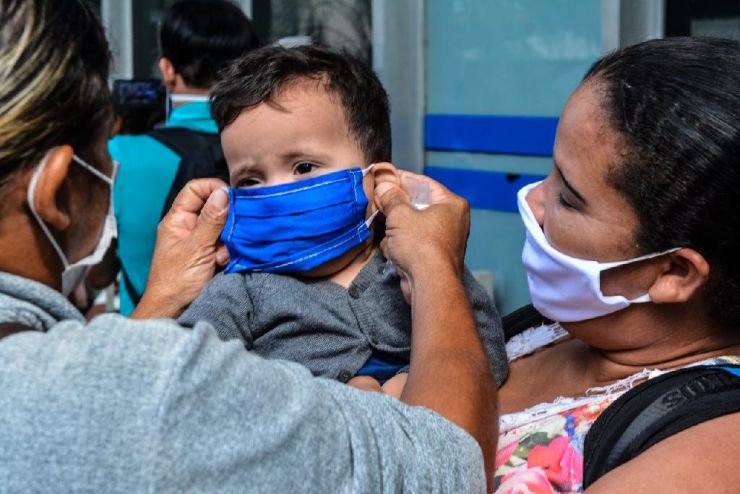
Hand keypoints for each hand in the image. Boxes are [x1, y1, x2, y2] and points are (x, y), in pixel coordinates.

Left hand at [132, 179, 229, 318]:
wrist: (173, 312)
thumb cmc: (175, 282)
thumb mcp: (195, 248)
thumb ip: (211, 220)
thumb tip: (224, 193)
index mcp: (178, 220)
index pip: (196, 190)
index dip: (213, 188)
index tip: (231, 197)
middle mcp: (190, 227)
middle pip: (214, 207)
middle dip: (227, 219)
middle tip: (232, 230)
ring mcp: (202, 242)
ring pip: (225, 227)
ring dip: (229, 239)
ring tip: (222, 255)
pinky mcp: (213, 256)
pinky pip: (229, 244)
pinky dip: (231, 251)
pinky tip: (224, 262)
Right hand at [374, 170, 469, 282]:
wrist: (430, 284)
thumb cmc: (422, 247)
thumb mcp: (400, 215)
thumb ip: (391, 197)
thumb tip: (385, 186)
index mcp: (451, 204)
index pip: (423, 183)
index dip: (401, 179)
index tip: (384, 178)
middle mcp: (452, 220)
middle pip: (417, 205)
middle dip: (396, 208)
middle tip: (380, 203)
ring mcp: (443, 240)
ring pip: (412, 226)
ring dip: (396, 231)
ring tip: (390, 236)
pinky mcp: (433, 257)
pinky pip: (412, 243)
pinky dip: (401, 246)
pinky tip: (394, 251)